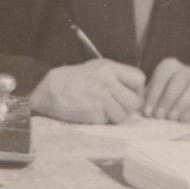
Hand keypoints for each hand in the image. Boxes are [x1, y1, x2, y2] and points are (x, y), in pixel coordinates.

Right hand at [28, 59, 145, 123]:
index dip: (138, 90)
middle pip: (135, 101)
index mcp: (109, 68)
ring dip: (116, 115)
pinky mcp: (94, 112)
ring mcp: (101, 98)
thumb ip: (117, 76)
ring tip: (104, 109)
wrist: (50, 91)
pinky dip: (104, 120)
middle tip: (119, 106)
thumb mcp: (96, 68)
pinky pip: (109, 121)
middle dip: (129, 107)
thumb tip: (136, 91)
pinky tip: (94, 112)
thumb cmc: (73, 80)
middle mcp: (107, 82)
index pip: (139, 79)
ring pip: (124, 114)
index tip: (130, 94)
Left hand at [142, 58, 189, 120]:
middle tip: (158, 116)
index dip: (153, 96)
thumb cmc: (156, 95)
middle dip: (167, 101)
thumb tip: (142, 109)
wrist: (174, 98)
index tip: (147, 112)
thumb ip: (145, 98)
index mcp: (169, 65)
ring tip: (170, 118)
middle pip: (178, 83)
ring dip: (179, 106)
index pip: (161, 78)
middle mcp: (185, 70)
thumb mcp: (149, 92)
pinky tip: (182, 120)